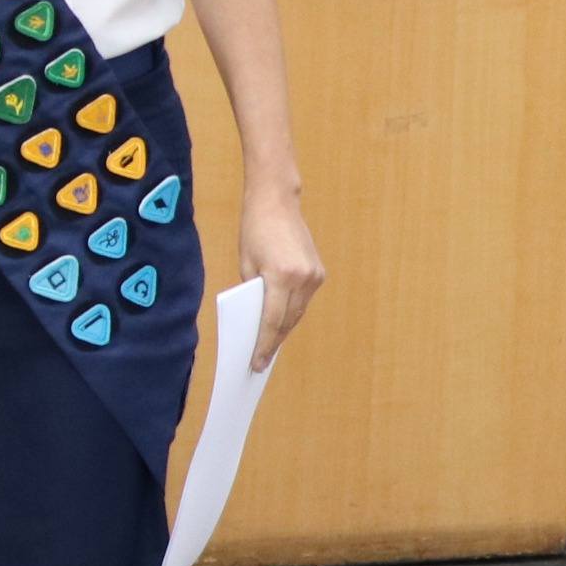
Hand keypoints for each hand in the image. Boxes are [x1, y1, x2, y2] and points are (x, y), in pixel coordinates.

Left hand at [238, 181, 324, 369]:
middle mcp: (303, 278)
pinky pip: (304, 301)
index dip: (264, 345)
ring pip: (298, 313)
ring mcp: (314, 276)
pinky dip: (293, 313)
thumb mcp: (246, 265)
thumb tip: (258, 321)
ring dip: (284, 330)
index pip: (272, 321)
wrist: (277, 203)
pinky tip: (281, 325)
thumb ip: (253, 293)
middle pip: (288, 321)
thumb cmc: (254, 231)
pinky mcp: (319, 272)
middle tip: (261, 361)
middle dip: (274, 342)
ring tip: (269, 347)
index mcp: (281, 276)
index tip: (256, 363)